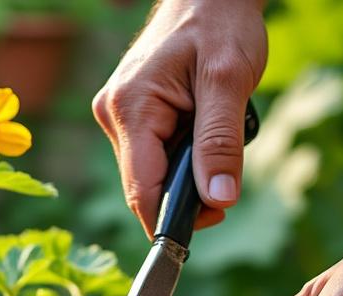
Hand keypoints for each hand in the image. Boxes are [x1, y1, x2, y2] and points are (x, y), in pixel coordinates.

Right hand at [92, 0, 266, 236]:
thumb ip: (221, 142)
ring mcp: (118, 116)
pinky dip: (179, 159)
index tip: (208, 226)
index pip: (142, 188)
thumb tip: (218, 199)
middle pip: (143, 185)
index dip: (170, 220)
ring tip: (216, 149)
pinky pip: (151, 155)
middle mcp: (113, 114)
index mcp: (130, 107)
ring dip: (183, 176)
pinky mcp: (129, 115)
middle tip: (225, 192)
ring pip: (148, 173)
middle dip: (183, 197)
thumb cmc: (219, 22)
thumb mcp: (229, 81)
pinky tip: (199, 137)